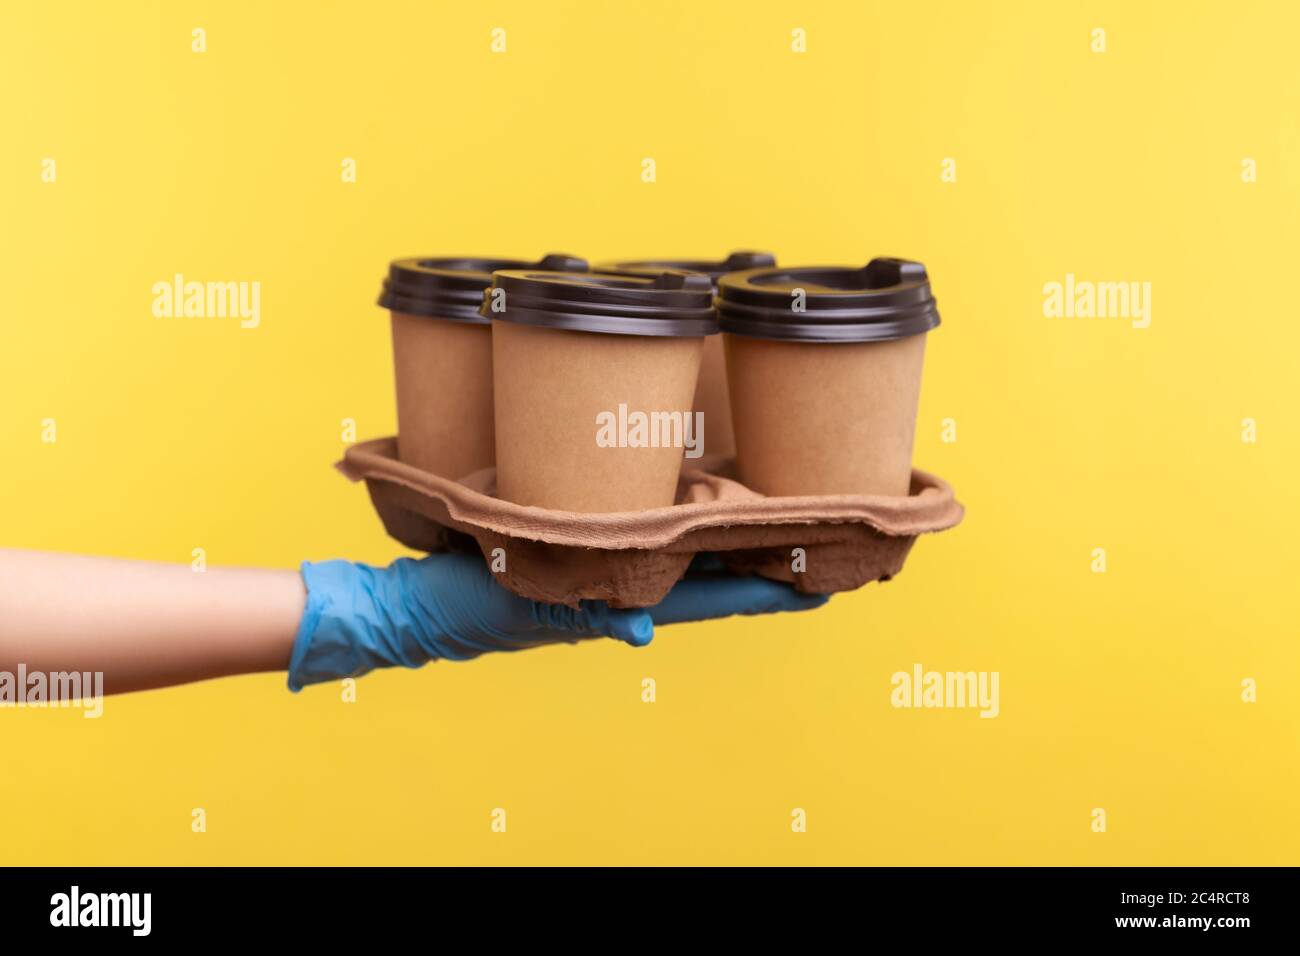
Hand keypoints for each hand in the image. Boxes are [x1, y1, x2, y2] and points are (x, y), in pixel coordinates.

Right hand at [288, 553, 827, 689]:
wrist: (412, 601)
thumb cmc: (466, 604)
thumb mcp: (525, 609)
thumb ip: (586, 617)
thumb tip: (644, 635)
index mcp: (617, 601)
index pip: (710, 597)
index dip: (764, 592)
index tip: (821, 585)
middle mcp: (620, 584)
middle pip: (708, 569)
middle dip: (760, 556)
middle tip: (821, 534)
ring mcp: (600, 566)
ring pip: (678, 548)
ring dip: (723, 535)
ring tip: (769, 510)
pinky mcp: (576, 543)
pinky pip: (635, 528)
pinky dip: (668, 518)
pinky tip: (685, 494)